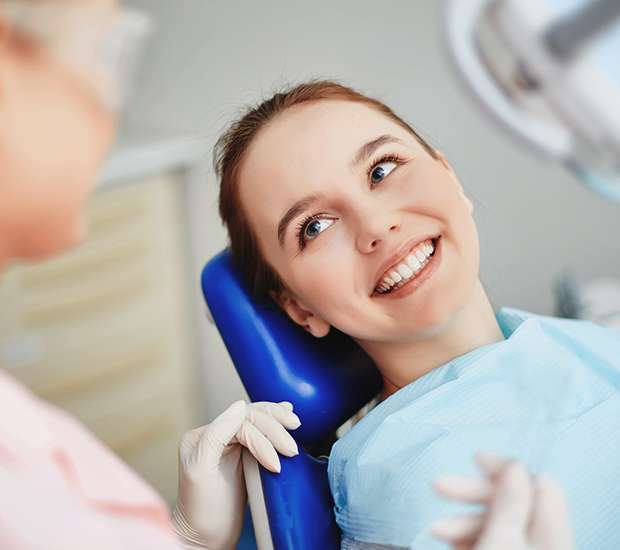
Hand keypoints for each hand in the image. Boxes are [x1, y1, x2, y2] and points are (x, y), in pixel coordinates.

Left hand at [172, 400, 300, 549]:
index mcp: (202, 436)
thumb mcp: (201, 469)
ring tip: (294, 427)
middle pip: (251, 417)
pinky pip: (262, 432)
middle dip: (275, 429)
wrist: (207, 538)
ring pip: (259, 420)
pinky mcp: (244, 455)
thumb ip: (216, 433)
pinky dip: (275, 426)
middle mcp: (216, 435)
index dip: (262, 438)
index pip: (239, 421)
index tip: (274, 463)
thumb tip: (239, 406)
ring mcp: (231, 444)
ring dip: (278, 424)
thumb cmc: (202, 511)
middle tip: (291, 448)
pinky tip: (285, 420)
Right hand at [431, 453, 574, 549]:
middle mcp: (543, 539)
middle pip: (511, 501)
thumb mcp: (500, 538)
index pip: (537, 481)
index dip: (505, 468)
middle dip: (471, 493)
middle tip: (440, 486)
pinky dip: (470, 535)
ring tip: (438, 530)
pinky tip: (450, 540)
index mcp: (551, 528)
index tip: (475, 459)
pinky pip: (492, 539)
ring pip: (497, 522)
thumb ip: (510, 501)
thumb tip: (516, 464)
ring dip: (463, 519)